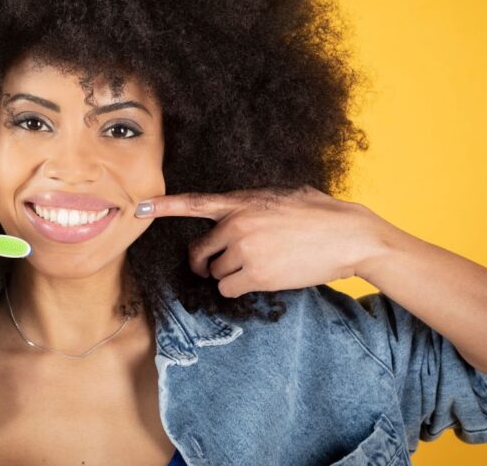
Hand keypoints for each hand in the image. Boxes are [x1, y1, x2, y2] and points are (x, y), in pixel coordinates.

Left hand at [136, 185, 382, 296]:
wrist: (347, 235)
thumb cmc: (319, 214)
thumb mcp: (281, 196)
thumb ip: (252, 204)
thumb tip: (238, 214)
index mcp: (241, 201)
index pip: (194, 202)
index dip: (164, 206)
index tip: (139, 207)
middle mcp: (236, 223)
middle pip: (200, 251)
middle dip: (207, 262)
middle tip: (220, 265)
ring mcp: (244, 250)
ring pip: (215, 273)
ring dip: (230, 275)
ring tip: (261, 265)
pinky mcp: (256, 274)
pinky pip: (229, 288)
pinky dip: (240, 289)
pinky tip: (263, 279)